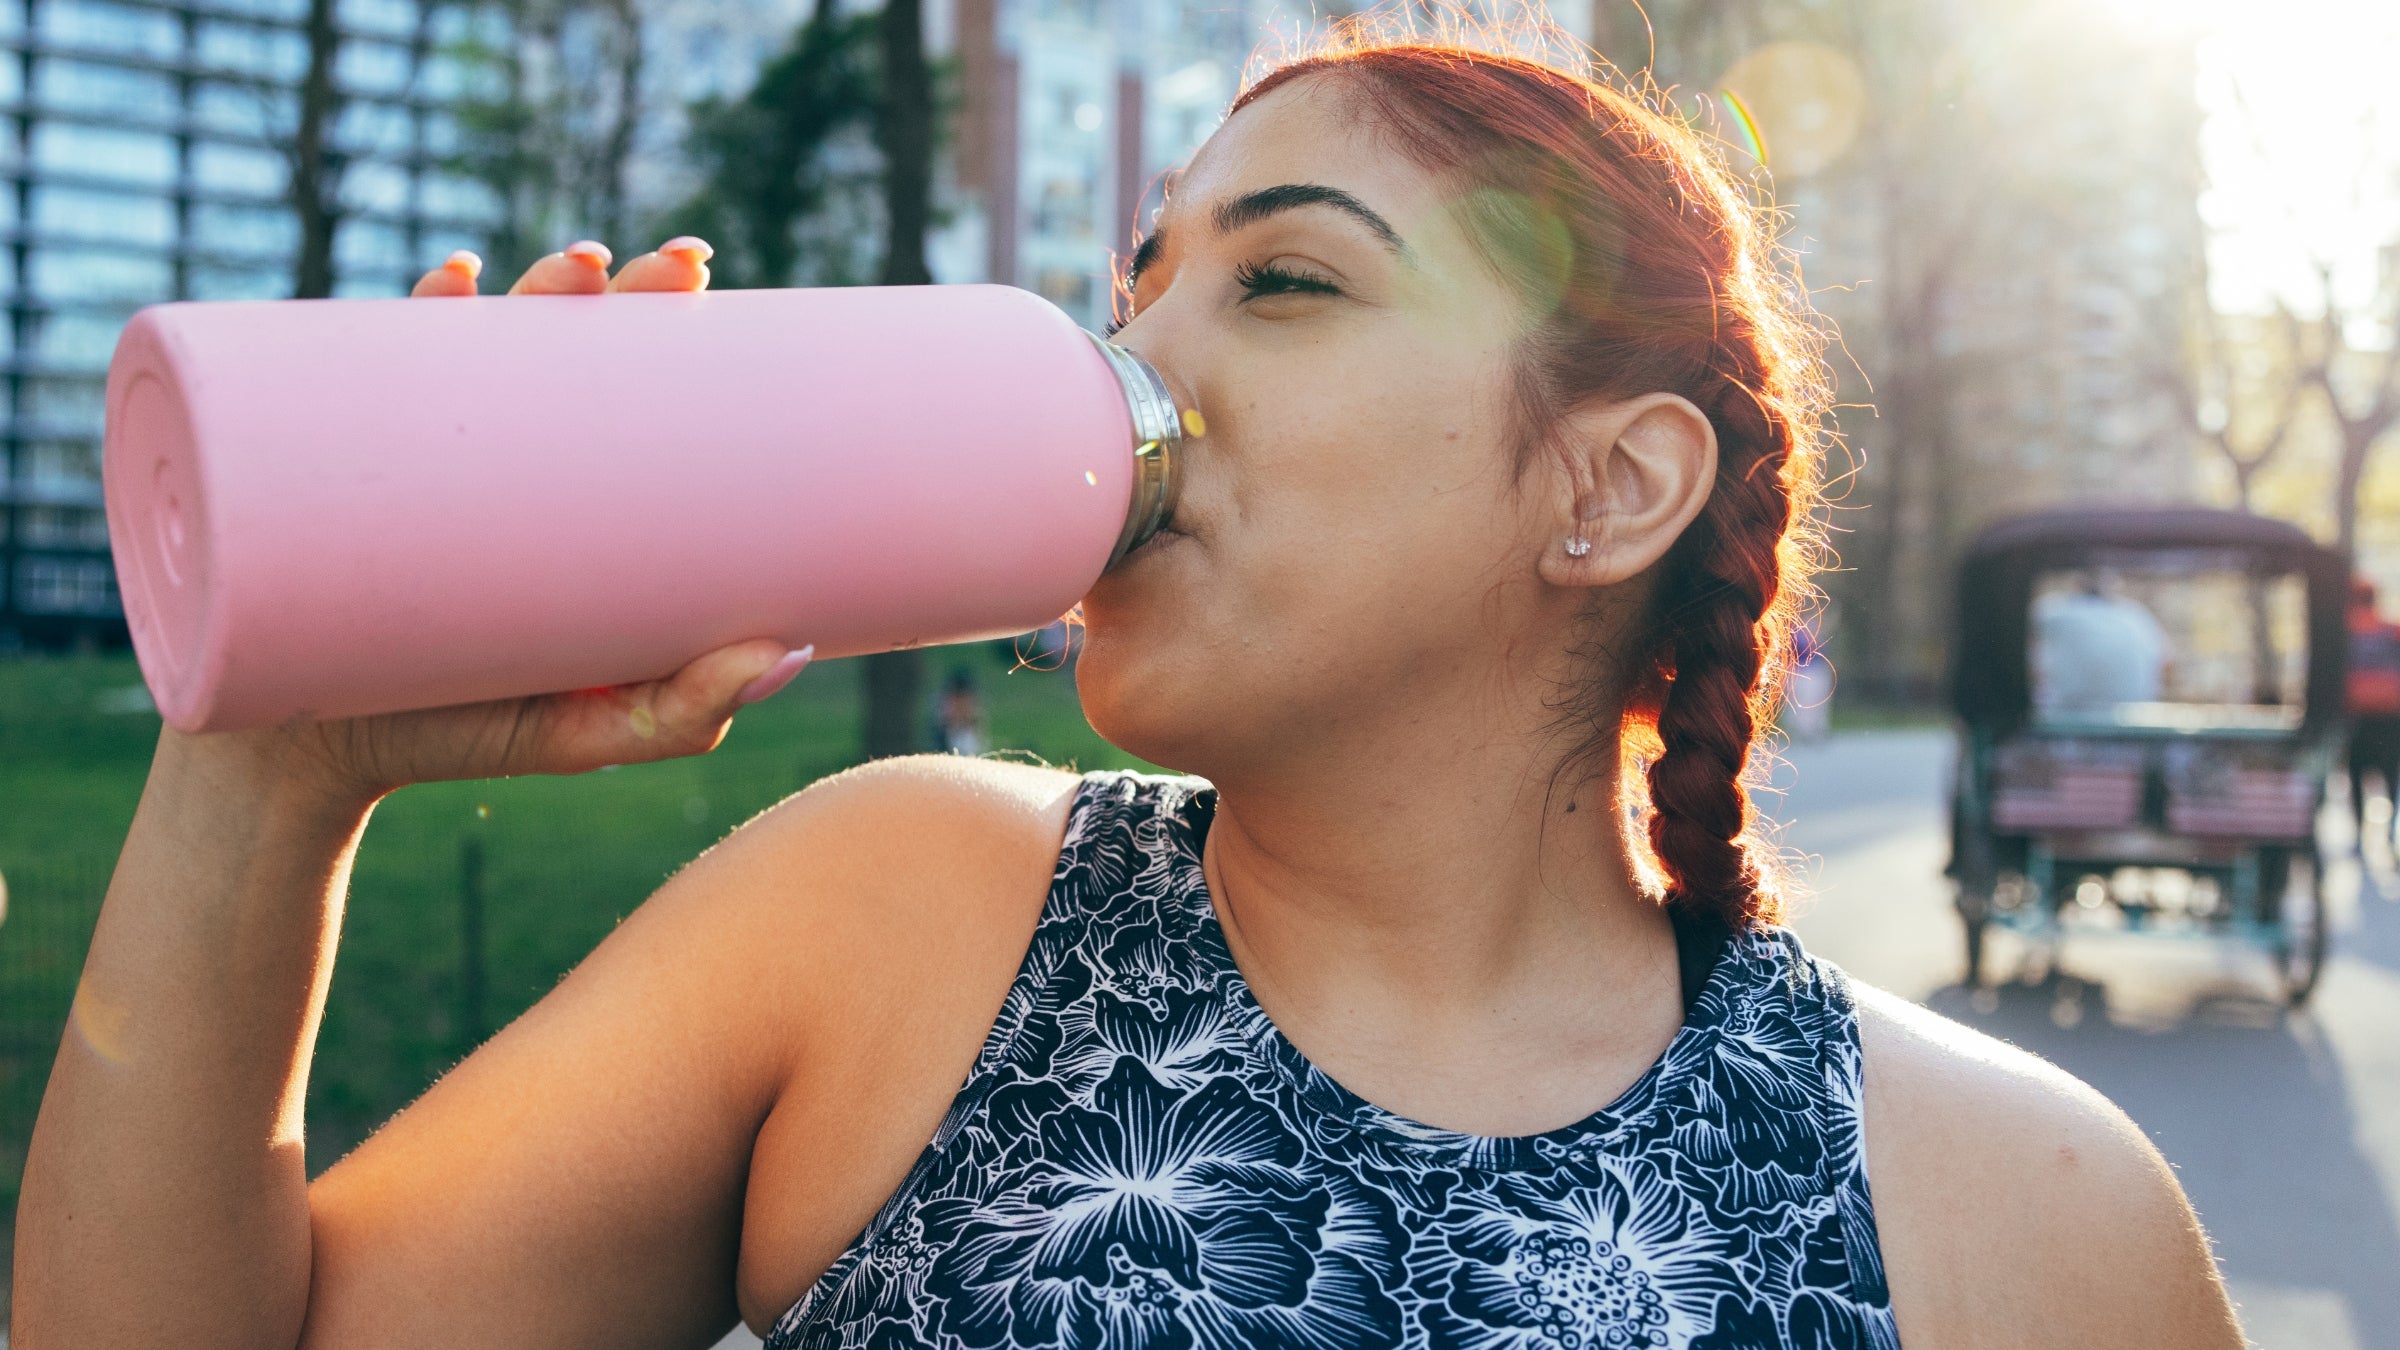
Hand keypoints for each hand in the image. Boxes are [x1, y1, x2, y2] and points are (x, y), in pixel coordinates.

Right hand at [172, 236, 810, 804]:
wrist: (311, 760)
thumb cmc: (464, 734)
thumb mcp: (591, 735)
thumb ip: (686, 709)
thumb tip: (786, 653)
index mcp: (572, 498)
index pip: (629, 393)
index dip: (672, 330)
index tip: (703, 284)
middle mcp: (500, 460)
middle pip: (567, 349)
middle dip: (619, 291)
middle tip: (672, 270)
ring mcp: (422, 457)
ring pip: (479, 344)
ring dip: (531, 288)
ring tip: (577, 271)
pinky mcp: (345, 469)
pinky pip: (369, 376)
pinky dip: (410, 320)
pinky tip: (452, 283)